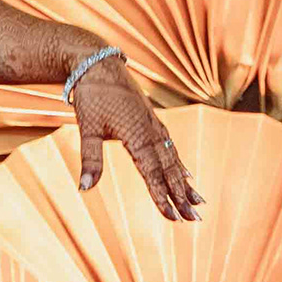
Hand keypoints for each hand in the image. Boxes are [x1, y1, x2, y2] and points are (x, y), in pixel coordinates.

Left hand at [70, 55, 200, 221]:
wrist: (98, 62)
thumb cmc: (92, 94)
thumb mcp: (87, 128)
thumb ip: (90, 160)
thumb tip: (83, 188)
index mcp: (137, 135)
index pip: (152, 174)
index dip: (162, 197)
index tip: (172, 217)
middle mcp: (151, 131)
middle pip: (169, 170)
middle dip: (182, 195)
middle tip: (195, 218)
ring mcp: (154, 125)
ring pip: (173, 159)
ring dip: (185, 182)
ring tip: (198, 201)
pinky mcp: (151, 120)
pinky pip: (170, 146)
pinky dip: (179, 163)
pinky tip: (186, 173)